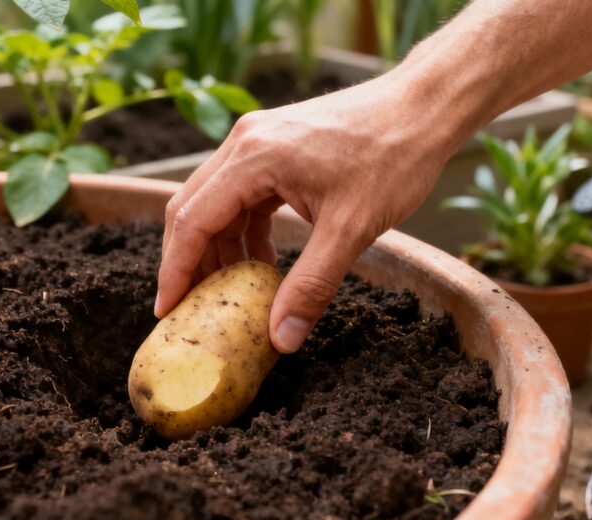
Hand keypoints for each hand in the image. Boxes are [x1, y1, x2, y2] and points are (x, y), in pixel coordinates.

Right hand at [155, 71, 455, 352]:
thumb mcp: (351, 230)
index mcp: (253, 157)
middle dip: (189, 262)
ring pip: (216, 202)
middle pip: (191, 208)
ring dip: (220, 247)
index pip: (192, 220)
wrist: (423, 107)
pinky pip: (242, 193)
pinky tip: (263, 260)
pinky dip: (244, 229)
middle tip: (191, 309)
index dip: (175, 270)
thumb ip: (311, 286)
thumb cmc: (393, 157)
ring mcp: (258, 139)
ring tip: (232, 292)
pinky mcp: (275, 145)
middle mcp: (245, 141)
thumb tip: (281, 339)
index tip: (167, 311)